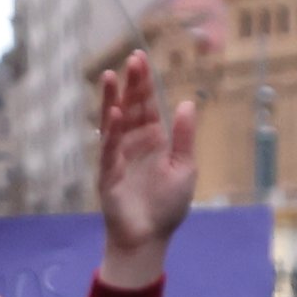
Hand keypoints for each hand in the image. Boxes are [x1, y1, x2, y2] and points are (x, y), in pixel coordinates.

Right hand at [92, 51, 196, 282]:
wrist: (149, 239)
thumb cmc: (166, 207)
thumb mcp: (184, 167)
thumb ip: (184, 137)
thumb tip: (188, 102)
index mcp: (152, 141)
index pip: (147, 106)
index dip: (144, 83)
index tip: (141, 58)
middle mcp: (132, 144)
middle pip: (130, 108)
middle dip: (130, 84)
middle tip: (132, 58)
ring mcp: (117, 157)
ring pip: (113, 123)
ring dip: (111, 100)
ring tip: (110, 76)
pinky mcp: (108, 175)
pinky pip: (109, 149)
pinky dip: (111, 132)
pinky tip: (114, 113)